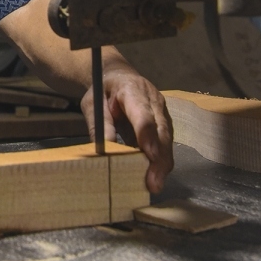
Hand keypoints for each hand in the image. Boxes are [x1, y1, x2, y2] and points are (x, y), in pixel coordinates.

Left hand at [80, 55, 173, 193]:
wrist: (118, 76)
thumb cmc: (103, 89)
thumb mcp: (92, 103)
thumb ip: (100, 124)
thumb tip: (106, 150)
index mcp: (133, 89)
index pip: (142, 112)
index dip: (146, 133)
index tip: (149, 153)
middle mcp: (153, 100)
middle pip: (161, 130)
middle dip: (159, 158)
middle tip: (153, 182)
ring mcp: (162, 112)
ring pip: (167, 139)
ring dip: (162, 163)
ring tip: (155, 185)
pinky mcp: (164, 123)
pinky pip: (165, 143)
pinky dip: (161, 161)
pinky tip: (155, 177)